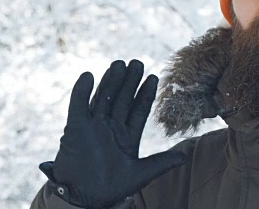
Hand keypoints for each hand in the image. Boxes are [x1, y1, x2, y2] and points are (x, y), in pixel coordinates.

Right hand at [50, 60, 186, 207]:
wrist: (84, 199)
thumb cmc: (112, 189)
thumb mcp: (141, 174)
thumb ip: (161, 162)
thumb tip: (184, 157)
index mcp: (128, 136)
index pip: (139, 109)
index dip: (145, 94)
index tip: (154, 77)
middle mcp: (111, 127)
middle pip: (122, 99)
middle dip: (129, 81)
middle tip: (137, 63)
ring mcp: (94, 126)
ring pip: (104, 98)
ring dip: (110, 81)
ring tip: (119, 64)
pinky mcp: (75, 127)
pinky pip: (78, 105)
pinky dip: (82, 91)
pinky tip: (88, 76)